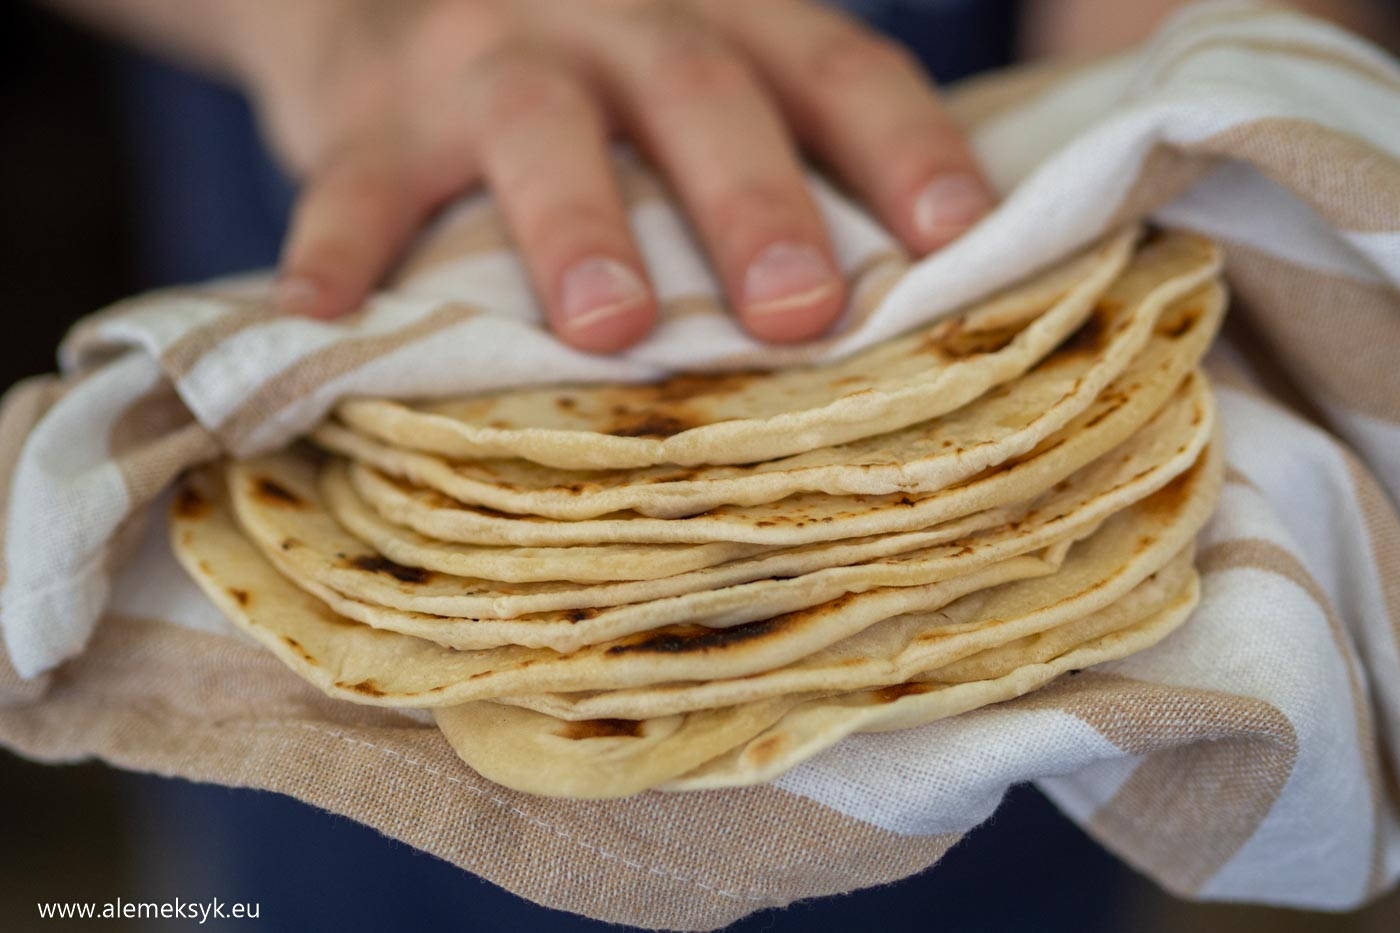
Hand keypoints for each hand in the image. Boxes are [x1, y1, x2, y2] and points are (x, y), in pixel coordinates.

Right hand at [236, 0, 993, 350]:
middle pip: (697, 89)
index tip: (958, 240)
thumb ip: (775, 143)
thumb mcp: (686, 69)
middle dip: (751, 201)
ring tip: (613, 327)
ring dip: (578, 225)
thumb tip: (908, 287)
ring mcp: (480, 52)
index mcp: (717, 18)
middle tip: (801, 310)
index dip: (901, 148)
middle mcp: (608, 17)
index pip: (833, 67)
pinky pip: (349, 182)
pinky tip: (322, 321)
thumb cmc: (585, 71)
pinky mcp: (360, 105)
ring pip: (535, 125)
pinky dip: (337, 250)